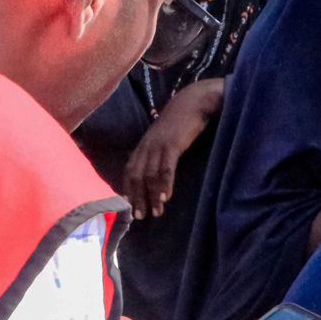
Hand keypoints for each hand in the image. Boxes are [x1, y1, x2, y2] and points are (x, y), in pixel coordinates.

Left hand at [123, 78, 224, 217]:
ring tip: (155, 213)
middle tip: (139, 216)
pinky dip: (164, 184)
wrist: (192, 102)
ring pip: (150, 175)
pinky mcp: (172, 145)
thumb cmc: (180, 122)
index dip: (128, 188)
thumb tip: (154, 170)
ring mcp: (158, 145)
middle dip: (137, 198)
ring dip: (152, 196)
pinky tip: (166, 197)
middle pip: (136, 176)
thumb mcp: (163, 137)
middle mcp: (146, 146)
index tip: (128, 205)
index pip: (129, 170)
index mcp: (143, 145)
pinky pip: (166, 168)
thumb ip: (156, 151)